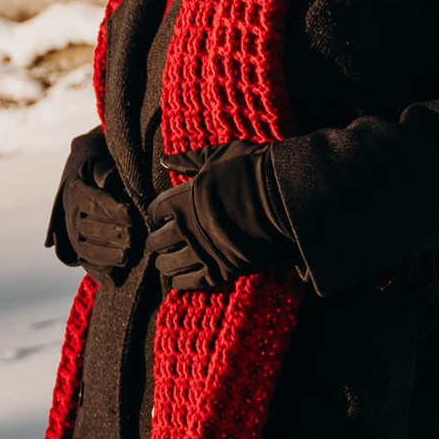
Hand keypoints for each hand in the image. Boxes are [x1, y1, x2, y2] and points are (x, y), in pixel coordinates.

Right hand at [51, 129, 140, 275]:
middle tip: (134, 237)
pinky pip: (87, 265)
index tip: (133, 215)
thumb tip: (109, 178)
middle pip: (91, 228)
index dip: (114, 209)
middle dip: (114, 234)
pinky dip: (99, 272)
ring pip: (87, 248)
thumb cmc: (100, 178)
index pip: (95, 202)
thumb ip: (106, 172)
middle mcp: (72, 215)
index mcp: (79, 191)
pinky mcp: (78, 252)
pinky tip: (115, 276)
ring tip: (127, 256)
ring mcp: (73, 236)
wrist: (80, 193)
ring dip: (107, 255)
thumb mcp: (100, 168)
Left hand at [145, 145, 301, 294]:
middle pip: (157, 241)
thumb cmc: (250, 169)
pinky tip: (179, 279)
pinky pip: (191, 282)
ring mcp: (203, 251)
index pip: (155, 211)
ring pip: (169, 265)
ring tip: (165, 263)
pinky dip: (181, 281)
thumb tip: (165, 160)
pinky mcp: (221, 270)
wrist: (283, 195)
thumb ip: (188, 161)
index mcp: (182, 199)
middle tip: (157, 243)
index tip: (161, 217)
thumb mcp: (216, 155)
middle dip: (155, 242)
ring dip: (164, 264)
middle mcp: (187, 227)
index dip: (156, 214)